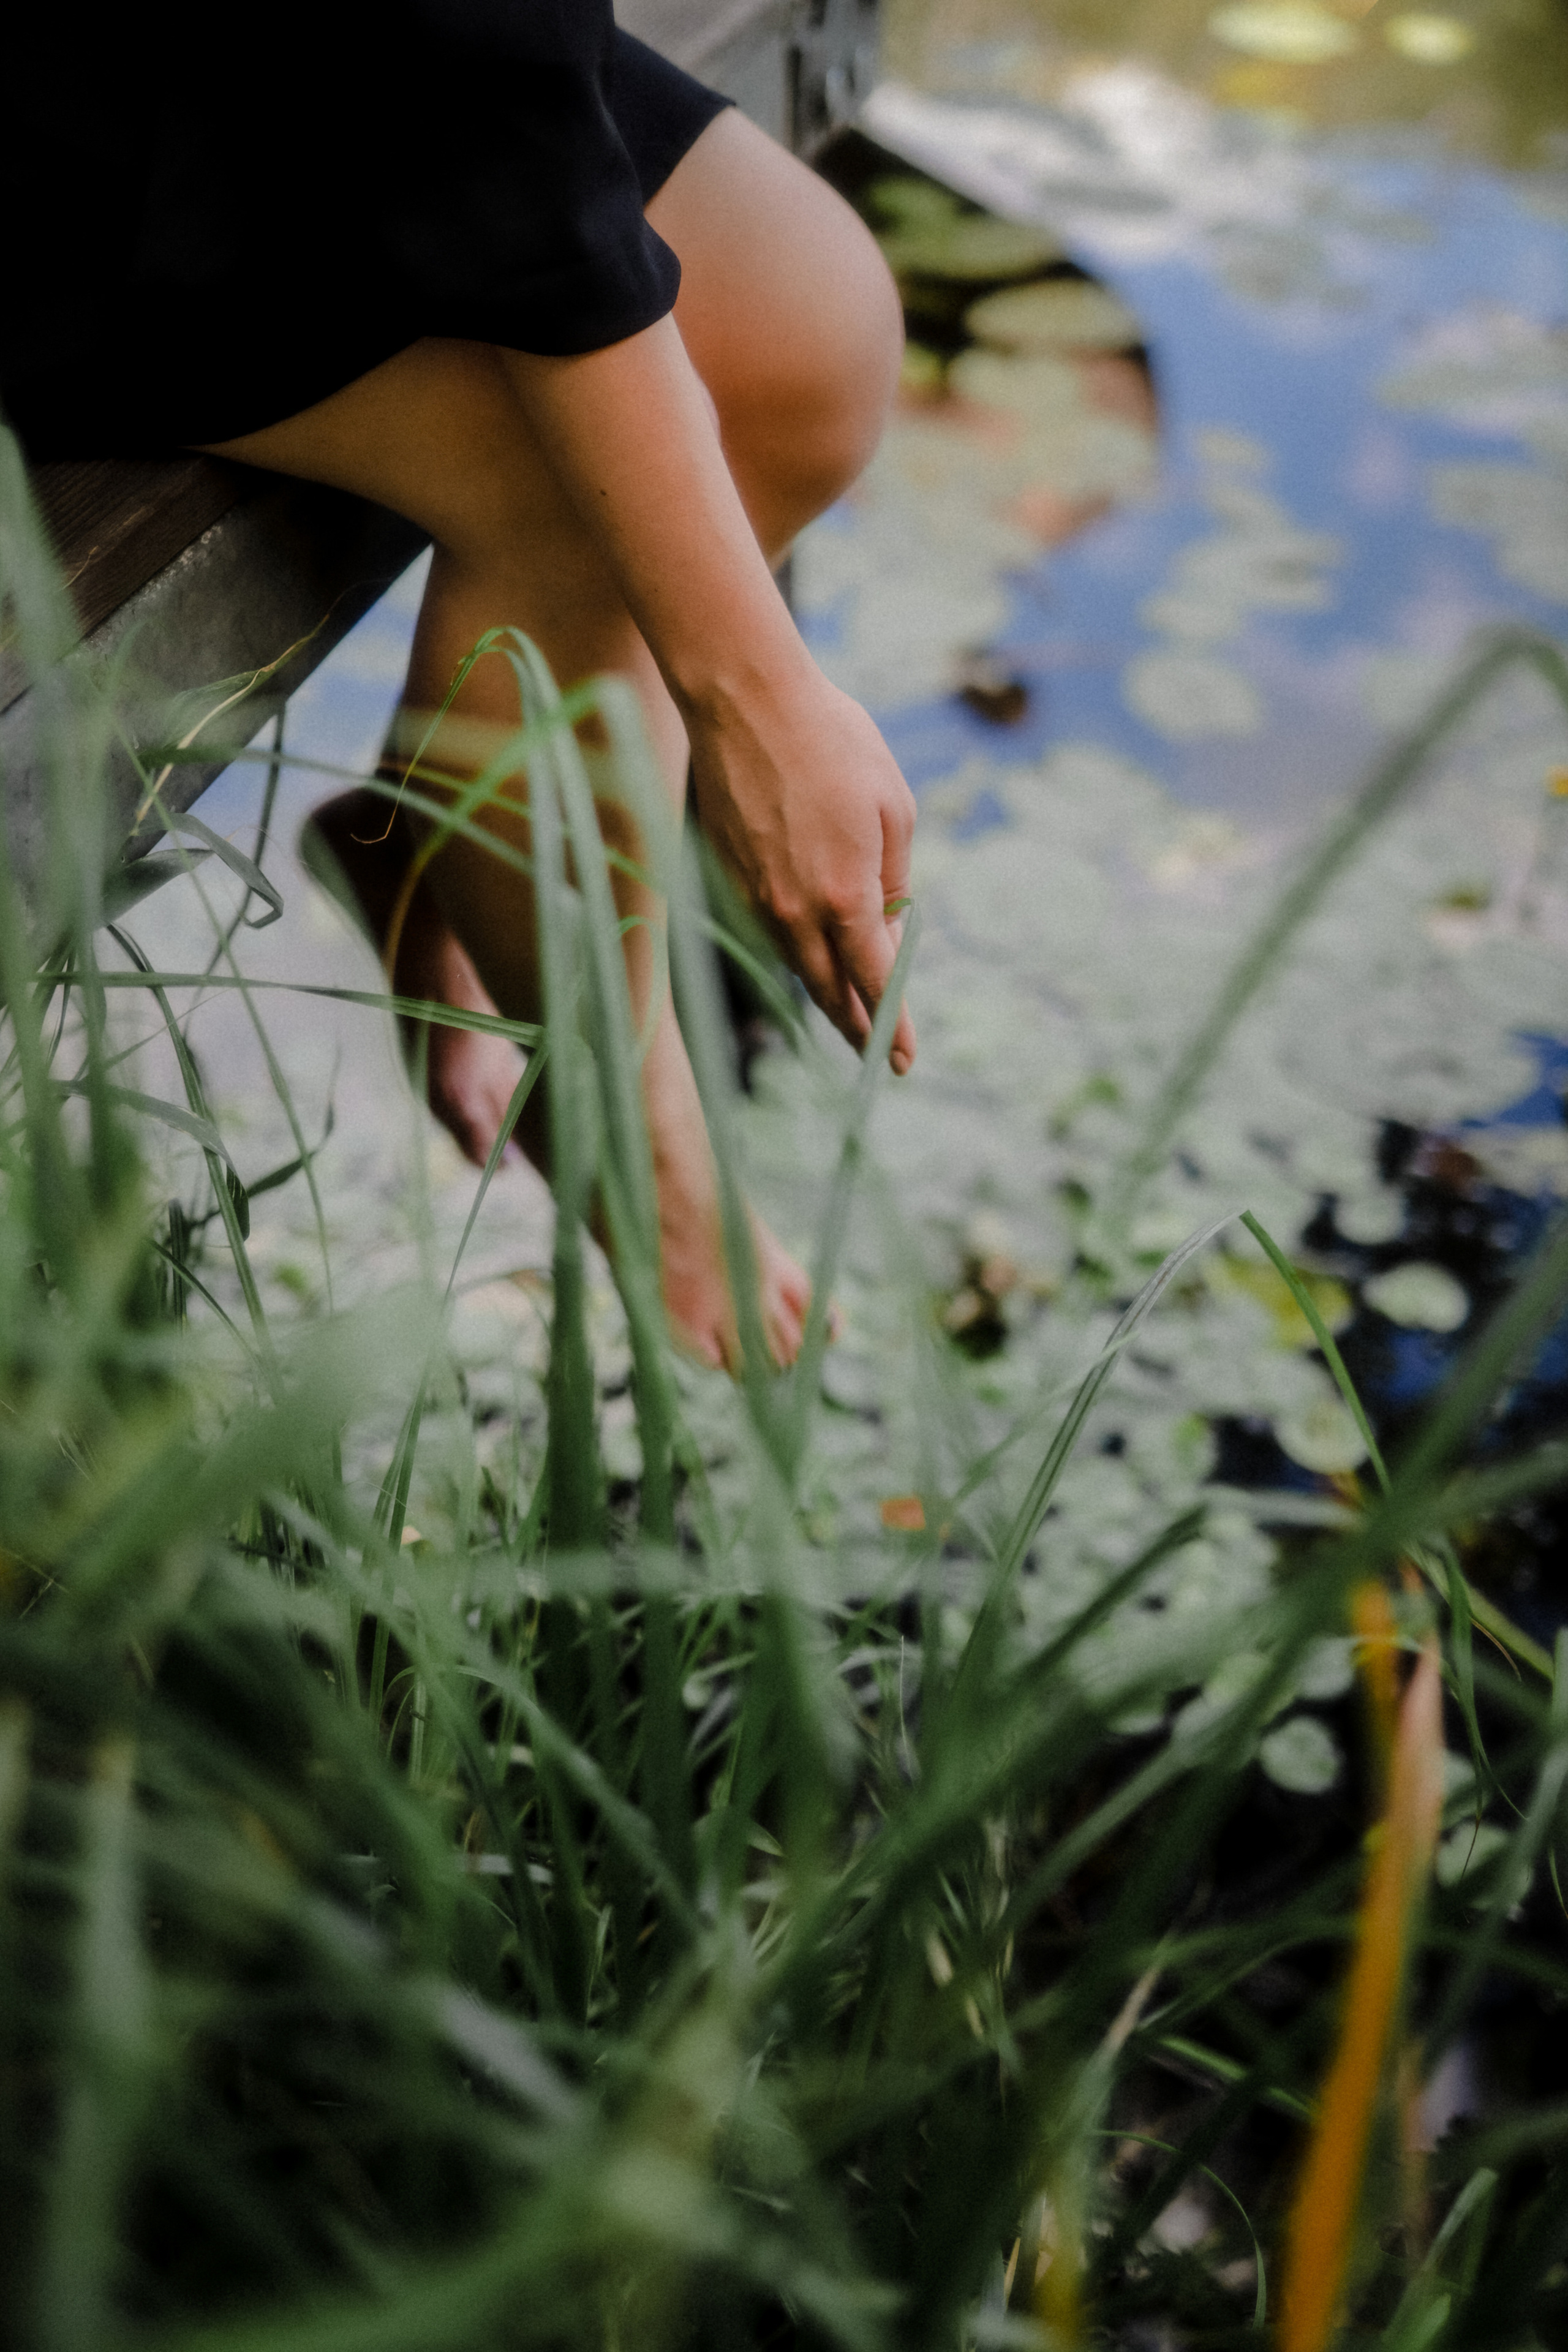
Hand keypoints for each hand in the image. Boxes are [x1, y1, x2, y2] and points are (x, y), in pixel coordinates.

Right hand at [686, 668, 916, 1073]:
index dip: (891, 1026)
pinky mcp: (731, 878)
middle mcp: (795, 911)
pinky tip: (812, 952)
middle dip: (856, 1025)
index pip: (874, 983)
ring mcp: (757, 897)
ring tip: (850, 1011)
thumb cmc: (834, 742)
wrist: (746, 700)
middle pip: (829, 991)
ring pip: (796, 965)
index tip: (903, 1061)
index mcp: (845, 896)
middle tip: (878, 1051)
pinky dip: (796, 951)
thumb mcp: (893, 809)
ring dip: (825, 991)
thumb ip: (894, 880)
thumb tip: (889, 929)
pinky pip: (772, 931)